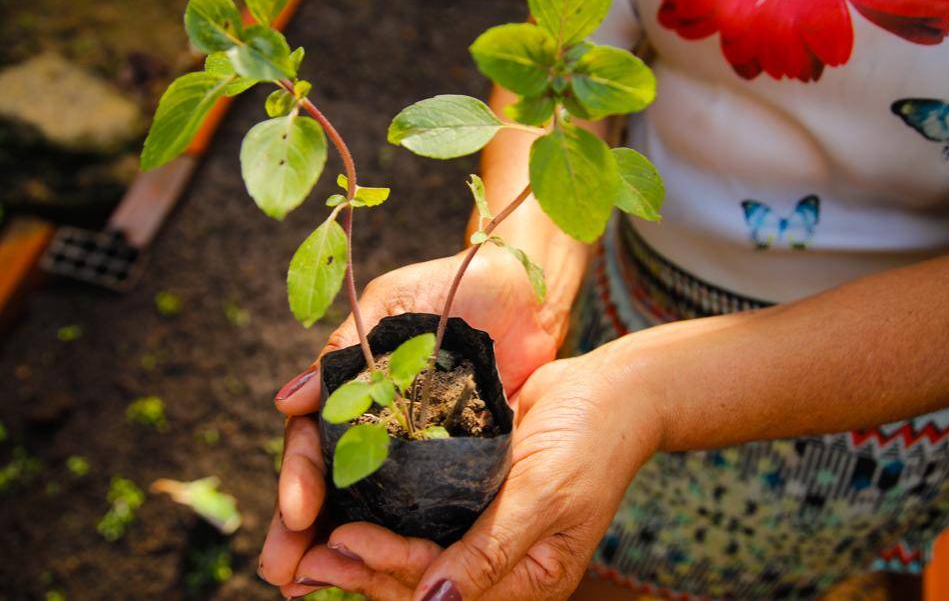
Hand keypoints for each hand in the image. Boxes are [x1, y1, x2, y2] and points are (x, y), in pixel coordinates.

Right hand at [259, 247, 569, 586]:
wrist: (522, 290)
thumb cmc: (448, 285)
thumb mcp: (390, 307)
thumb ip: (344, 353)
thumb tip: (286, 400)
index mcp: (352, 391)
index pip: (313, 443)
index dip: (299, 478)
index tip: (294, 511)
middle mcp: (379, 426)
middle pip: (333, 487)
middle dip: (304, 532)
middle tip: (282, 573)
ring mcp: (419, 448)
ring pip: (374, 506)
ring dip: (347, 546)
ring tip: (318, 585)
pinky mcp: (461, 460)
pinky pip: (430, 504)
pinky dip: (408, 538)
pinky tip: (394, 570)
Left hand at [276, 348, 663, 599]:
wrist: (616, 391)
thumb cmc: (591, 442)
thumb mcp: (546, 495)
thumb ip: (492, 551)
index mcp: (527, 577)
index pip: (444, 588)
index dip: (390, 570)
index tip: (343, 541)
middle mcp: (502, 561)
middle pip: (422, 581)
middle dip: (366, 571)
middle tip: (309, 557)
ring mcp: (487, 528)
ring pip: (417, 552)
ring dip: (369, 551)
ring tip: (315, 542)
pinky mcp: (477, 493)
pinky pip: (427, 515)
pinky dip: (390, 516)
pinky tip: (353, 506)